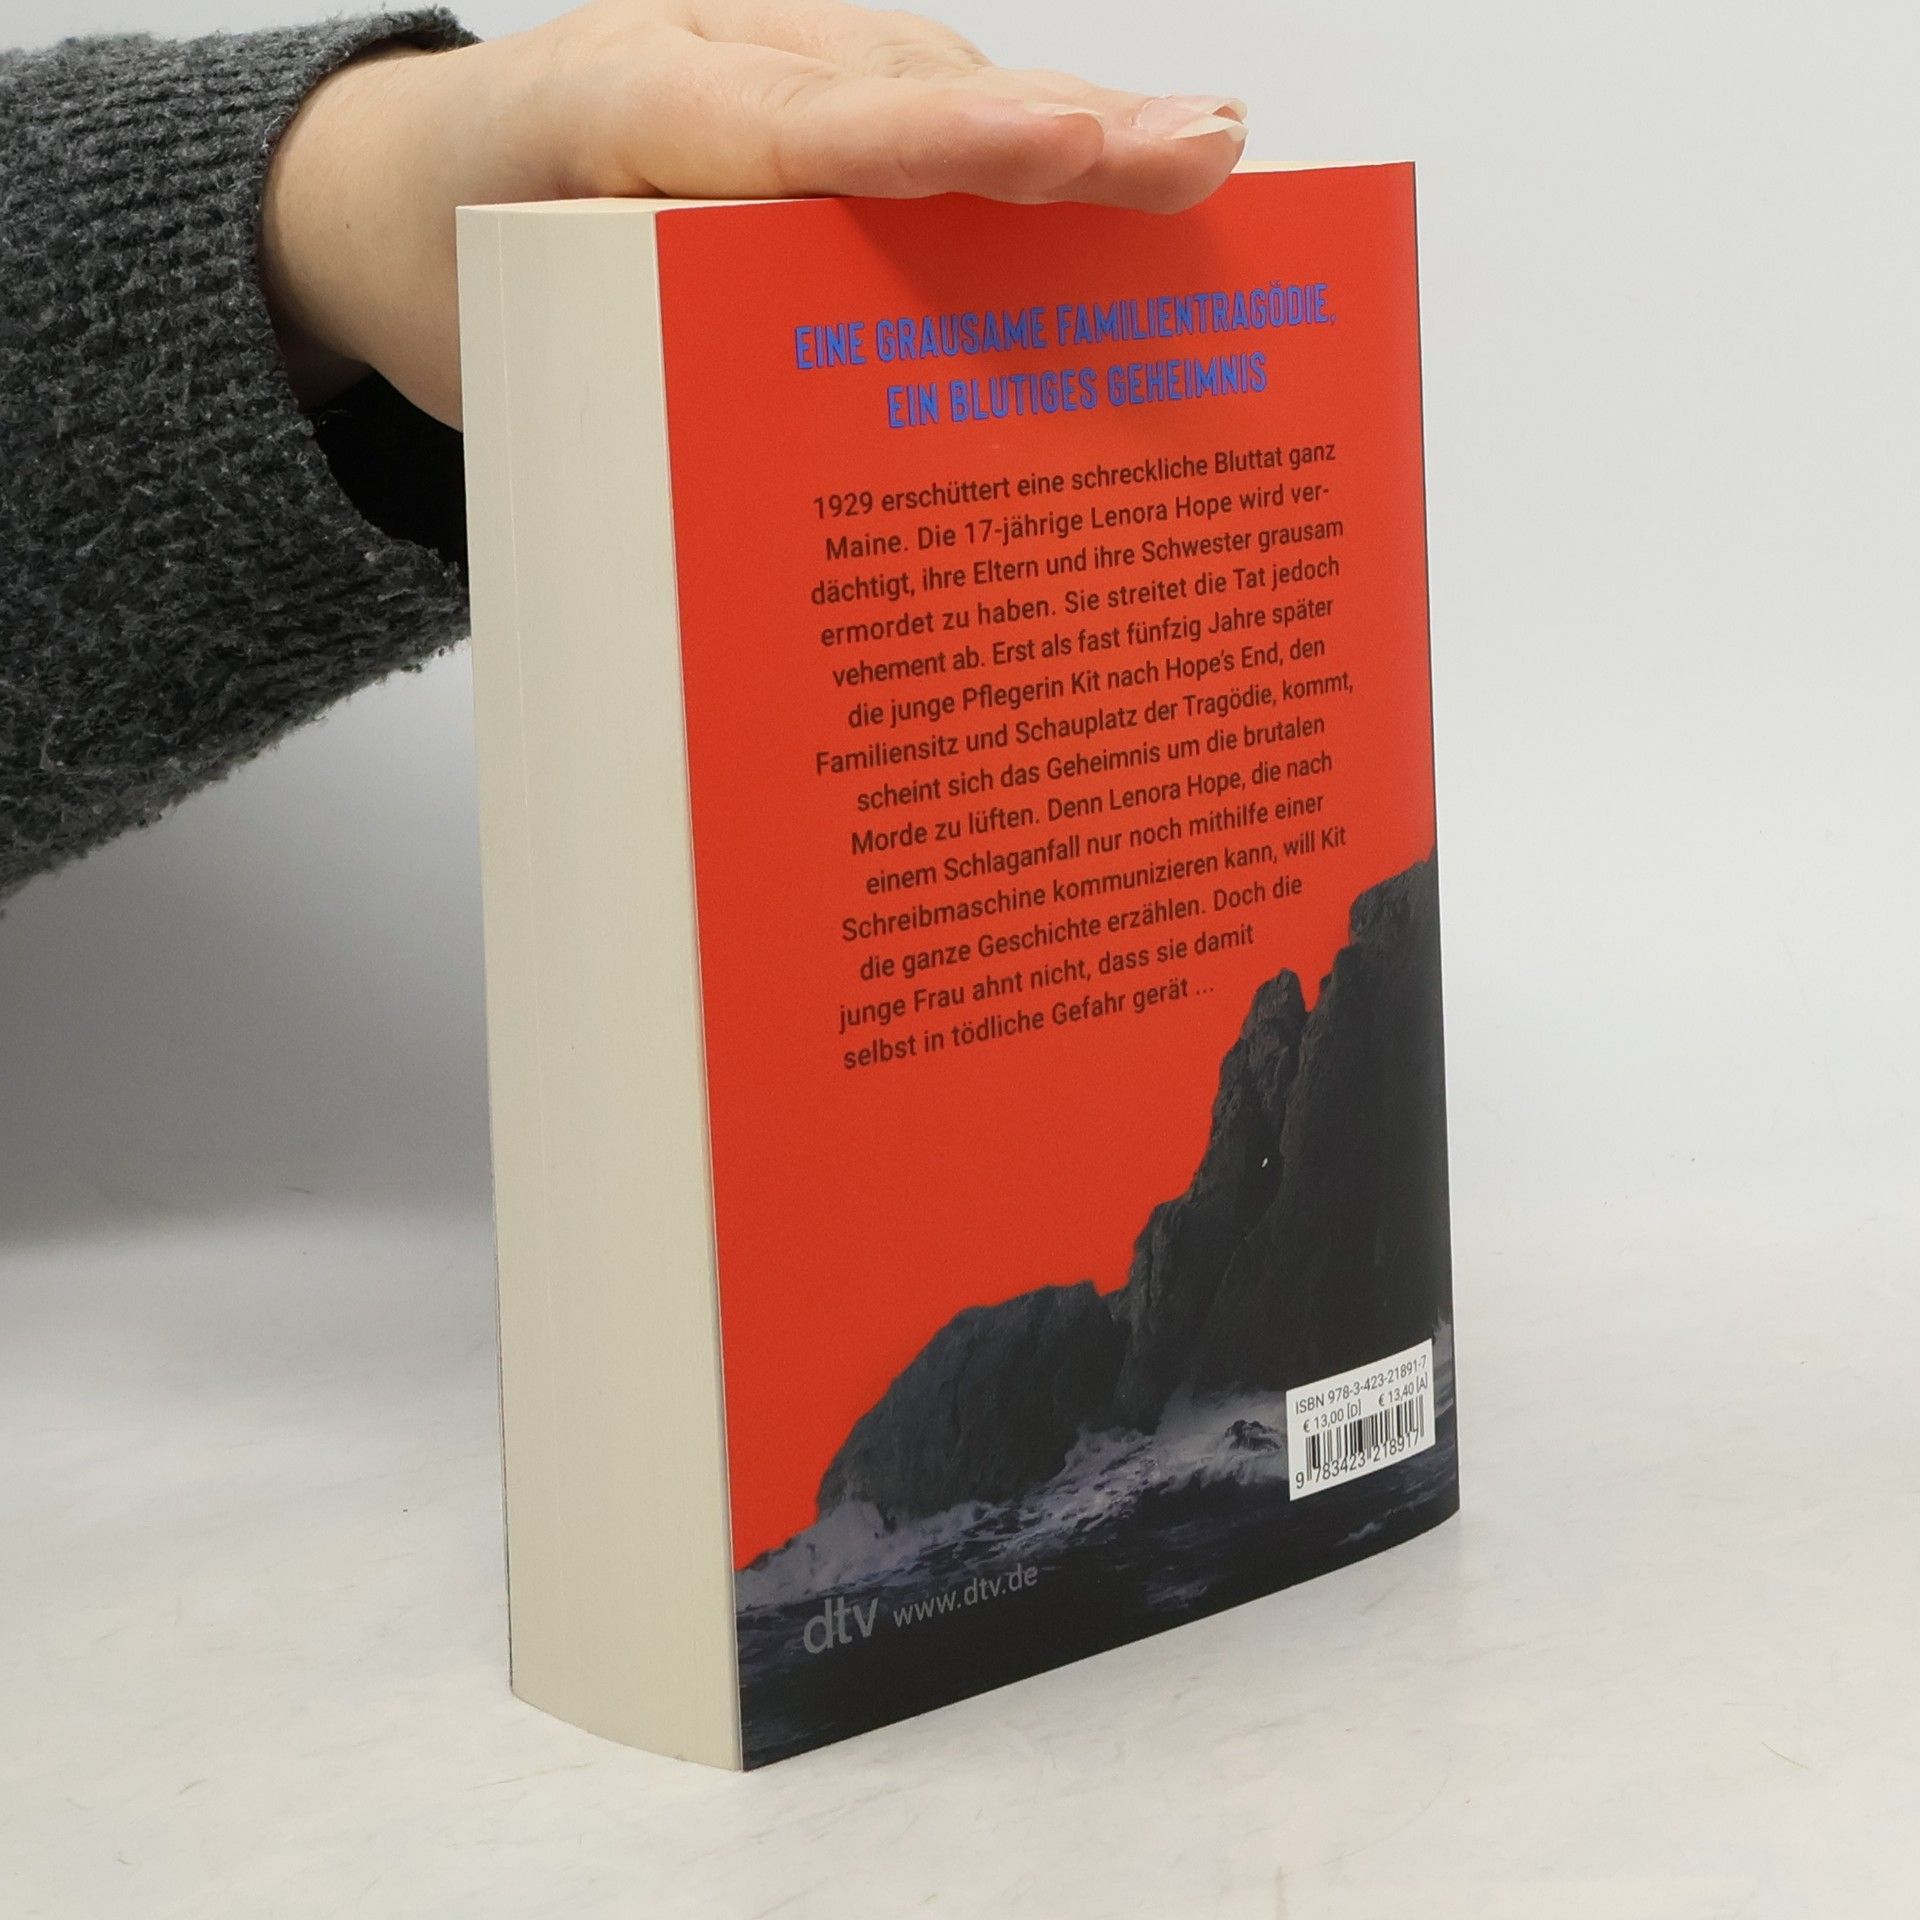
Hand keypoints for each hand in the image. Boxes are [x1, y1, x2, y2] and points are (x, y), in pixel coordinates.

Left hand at [260, 0, 1247, 427]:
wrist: (401, 199)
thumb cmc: (465, 253)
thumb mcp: (508, 339)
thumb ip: (621, 385)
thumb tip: (784, 553)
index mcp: (638, 99)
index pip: (814, 124)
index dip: (950, 143)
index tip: (1066, 147)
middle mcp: (735, 68)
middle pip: (926, 97)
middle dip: (1071, 130)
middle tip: (1205, 155)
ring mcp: (787, 87)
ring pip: (949, 112)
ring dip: (1076, 160)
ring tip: (1208, 181)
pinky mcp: (818, 135)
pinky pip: (931, 152)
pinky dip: (1028, 194)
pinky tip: (1130, 214)